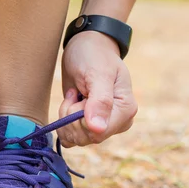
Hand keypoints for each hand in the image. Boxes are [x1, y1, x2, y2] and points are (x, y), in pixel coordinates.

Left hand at [57, 31, 137, 147]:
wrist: (86, 48)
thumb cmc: (94, 56)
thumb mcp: (97, 73)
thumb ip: (100, 101)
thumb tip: (97, 129)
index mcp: (125, 111)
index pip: (97, 133)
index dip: (79, 119)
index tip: (79, 96)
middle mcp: (116, 122)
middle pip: (84, 138)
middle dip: (71, 116)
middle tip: (76, 93)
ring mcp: (102, 125)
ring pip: (75, 139)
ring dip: (66, 116)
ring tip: (74, 95)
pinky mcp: (88, 126)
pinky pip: (70, 138)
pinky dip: (63, 123)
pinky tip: (70, 103)